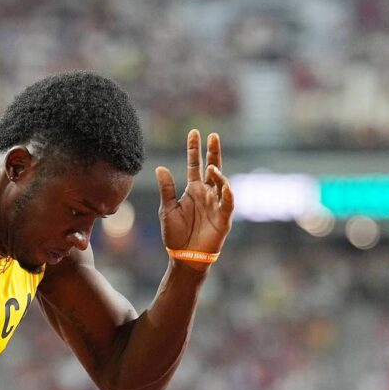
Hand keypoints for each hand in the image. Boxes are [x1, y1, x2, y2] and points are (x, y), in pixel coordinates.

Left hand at [156, 130, 233, 267]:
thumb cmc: (176, 234)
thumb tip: (160, 167)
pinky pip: (228, 203)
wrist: (184, 257)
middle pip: (213, 168)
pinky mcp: (223, 218)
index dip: (194, 150)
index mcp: (193, 190)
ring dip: (218, 174)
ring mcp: (216, 204)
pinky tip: (223, 185)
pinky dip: (227, 194)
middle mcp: (207, 194)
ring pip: (221, 183)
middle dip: (213, 152)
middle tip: (213, 136)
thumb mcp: (167, 209)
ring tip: (211, 167)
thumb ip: (167, 189)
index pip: (194, 165)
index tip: (195, 132)